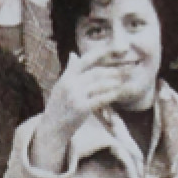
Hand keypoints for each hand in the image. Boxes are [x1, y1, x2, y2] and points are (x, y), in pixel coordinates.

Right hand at [28, 49, 123, 172]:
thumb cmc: (58, 107)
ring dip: (115, 82)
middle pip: (96, 72)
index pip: (85, 60)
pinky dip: (111, 95)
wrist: (51, 129)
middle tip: (126, 69)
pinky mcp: (81, 108)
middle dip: (113, 70)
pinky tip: (119, 93)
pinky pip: (101, 99)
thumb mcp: (60, 86)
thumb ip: (69, 70)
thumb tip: (73, 54)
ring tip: (124, 81)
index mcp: (66, 77)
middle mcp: (70, 84)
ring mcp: (75, 96)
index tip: (114, 48)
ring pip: (100, 85)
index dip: (101, 52)